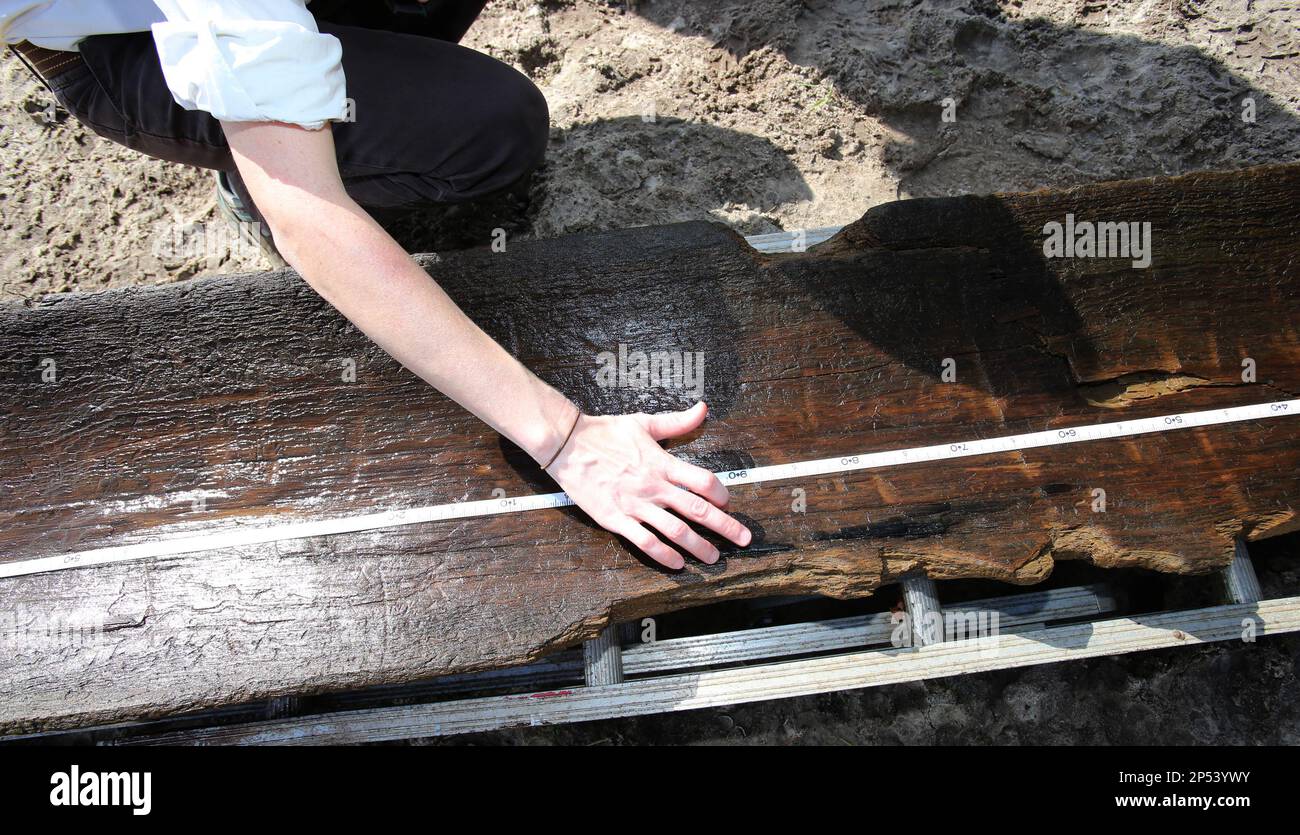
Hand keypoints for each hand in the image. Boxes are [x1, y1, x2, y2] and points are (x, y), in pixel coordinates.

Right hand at [546, 402, 752, 568]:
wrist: (568, 445)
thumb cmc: (605, 432)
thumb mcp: (645, 422)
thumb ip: (678, 421)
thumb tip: (703, 408)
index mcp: (662, 463)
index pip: (703, 481)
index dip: (721, 494)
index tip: (728, 502)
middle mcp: (654, 486)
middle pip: (698, 511)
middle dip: (725, 527)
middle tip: (743, 538)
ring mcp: (636, 505)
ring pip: (676, 532)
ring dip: (699, 547)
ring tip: (714, 557)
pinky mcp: (617, 519)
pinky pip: (645, 542)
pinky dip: (664, 556)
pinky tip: (677, 564)